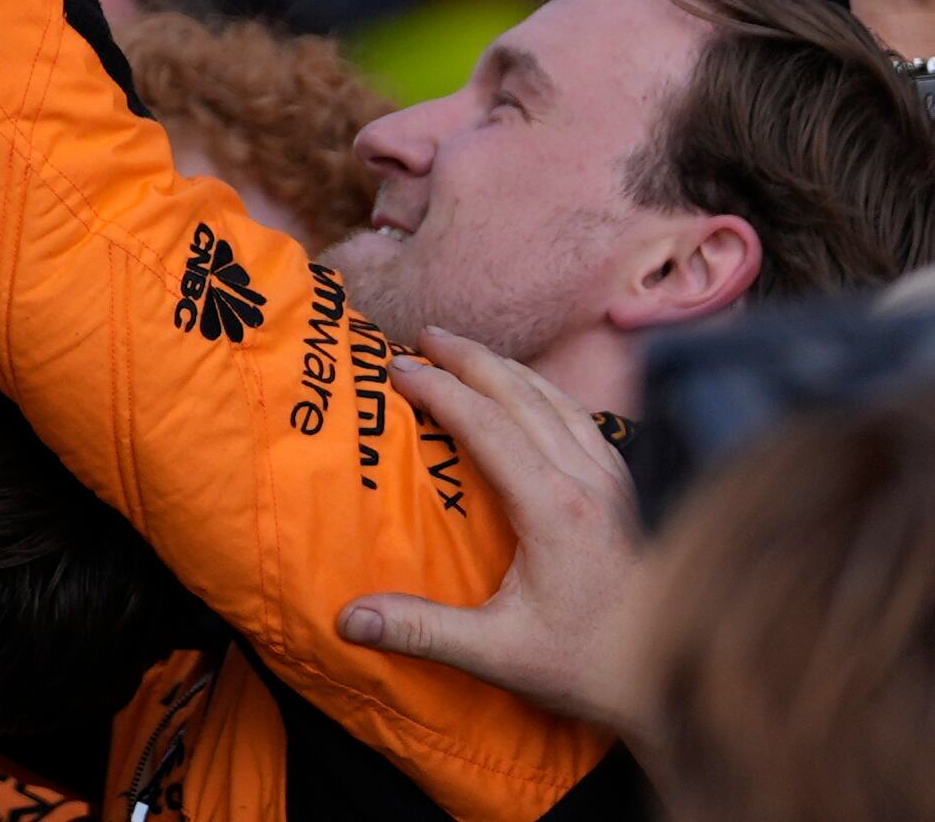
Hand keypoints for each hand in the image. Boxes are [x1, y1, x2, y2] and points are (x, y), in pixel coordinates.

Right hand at [337, 335, 647, 736]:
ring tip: (468, 354)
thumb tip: (346, 619)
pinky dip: (546, 395)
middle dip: (471, 358)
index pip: (488, 425)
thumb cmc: (590, 668)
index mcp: (555, 508)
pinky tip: (535, 400)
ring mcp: (616, 486)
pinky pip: (584, 422)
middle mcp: (589, 483)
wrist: (678, 688)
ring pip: (560, 402)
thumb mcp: (500, 655)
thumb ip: (422, 631)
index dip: (440, 389)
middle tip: (423, 335)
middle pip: (525, 396)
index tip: (396, 367)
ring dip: (509, 370)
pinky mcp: (629, 498)